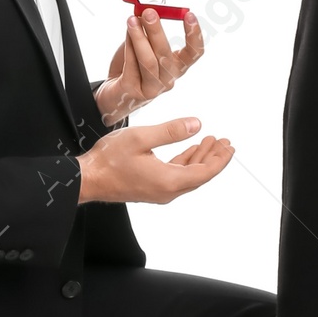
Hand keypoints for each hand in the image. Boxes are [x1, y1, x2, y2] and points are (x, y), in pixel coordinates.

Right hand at [76, 115, 233, 204]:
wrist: (87, 179)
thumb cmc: (108, 160)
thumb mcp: (141, 137)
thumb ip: (171, 131)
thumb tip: (197, 124)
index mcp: (168, 181)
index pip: (205, 172)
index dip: (220, 159)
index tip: (230, 147)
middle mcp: (167, 190)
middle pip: (200, 175)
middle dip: (214, 157)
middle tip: (225, 141)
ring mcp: (159, 191)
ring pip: (189, 175)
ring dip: (201, 158)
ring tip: (211, 141)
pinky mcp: (151, 188)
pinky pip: (177, 176)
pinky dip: (186, 162)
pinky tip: (190, 150)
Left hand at [95, 7, 204, 126]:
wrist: (114, 95)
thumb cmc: (131, 68)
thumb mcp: (141, 46)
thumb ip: (145, 32)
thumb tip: (144, 13)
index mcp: (177, 67)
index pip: (194, 53)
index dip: (195, 35)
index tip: (190, 15)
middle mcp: (168, 79)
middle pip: (166, 54)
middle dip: (157, 31)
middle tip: (149, 12)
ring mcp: (153, 88)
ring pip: (149, 61)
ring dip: (140, 37)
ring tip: (132, 20)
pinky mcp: (134, 92)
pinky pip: (132, 66)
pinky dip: (129, 47)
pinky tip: (127, 33)